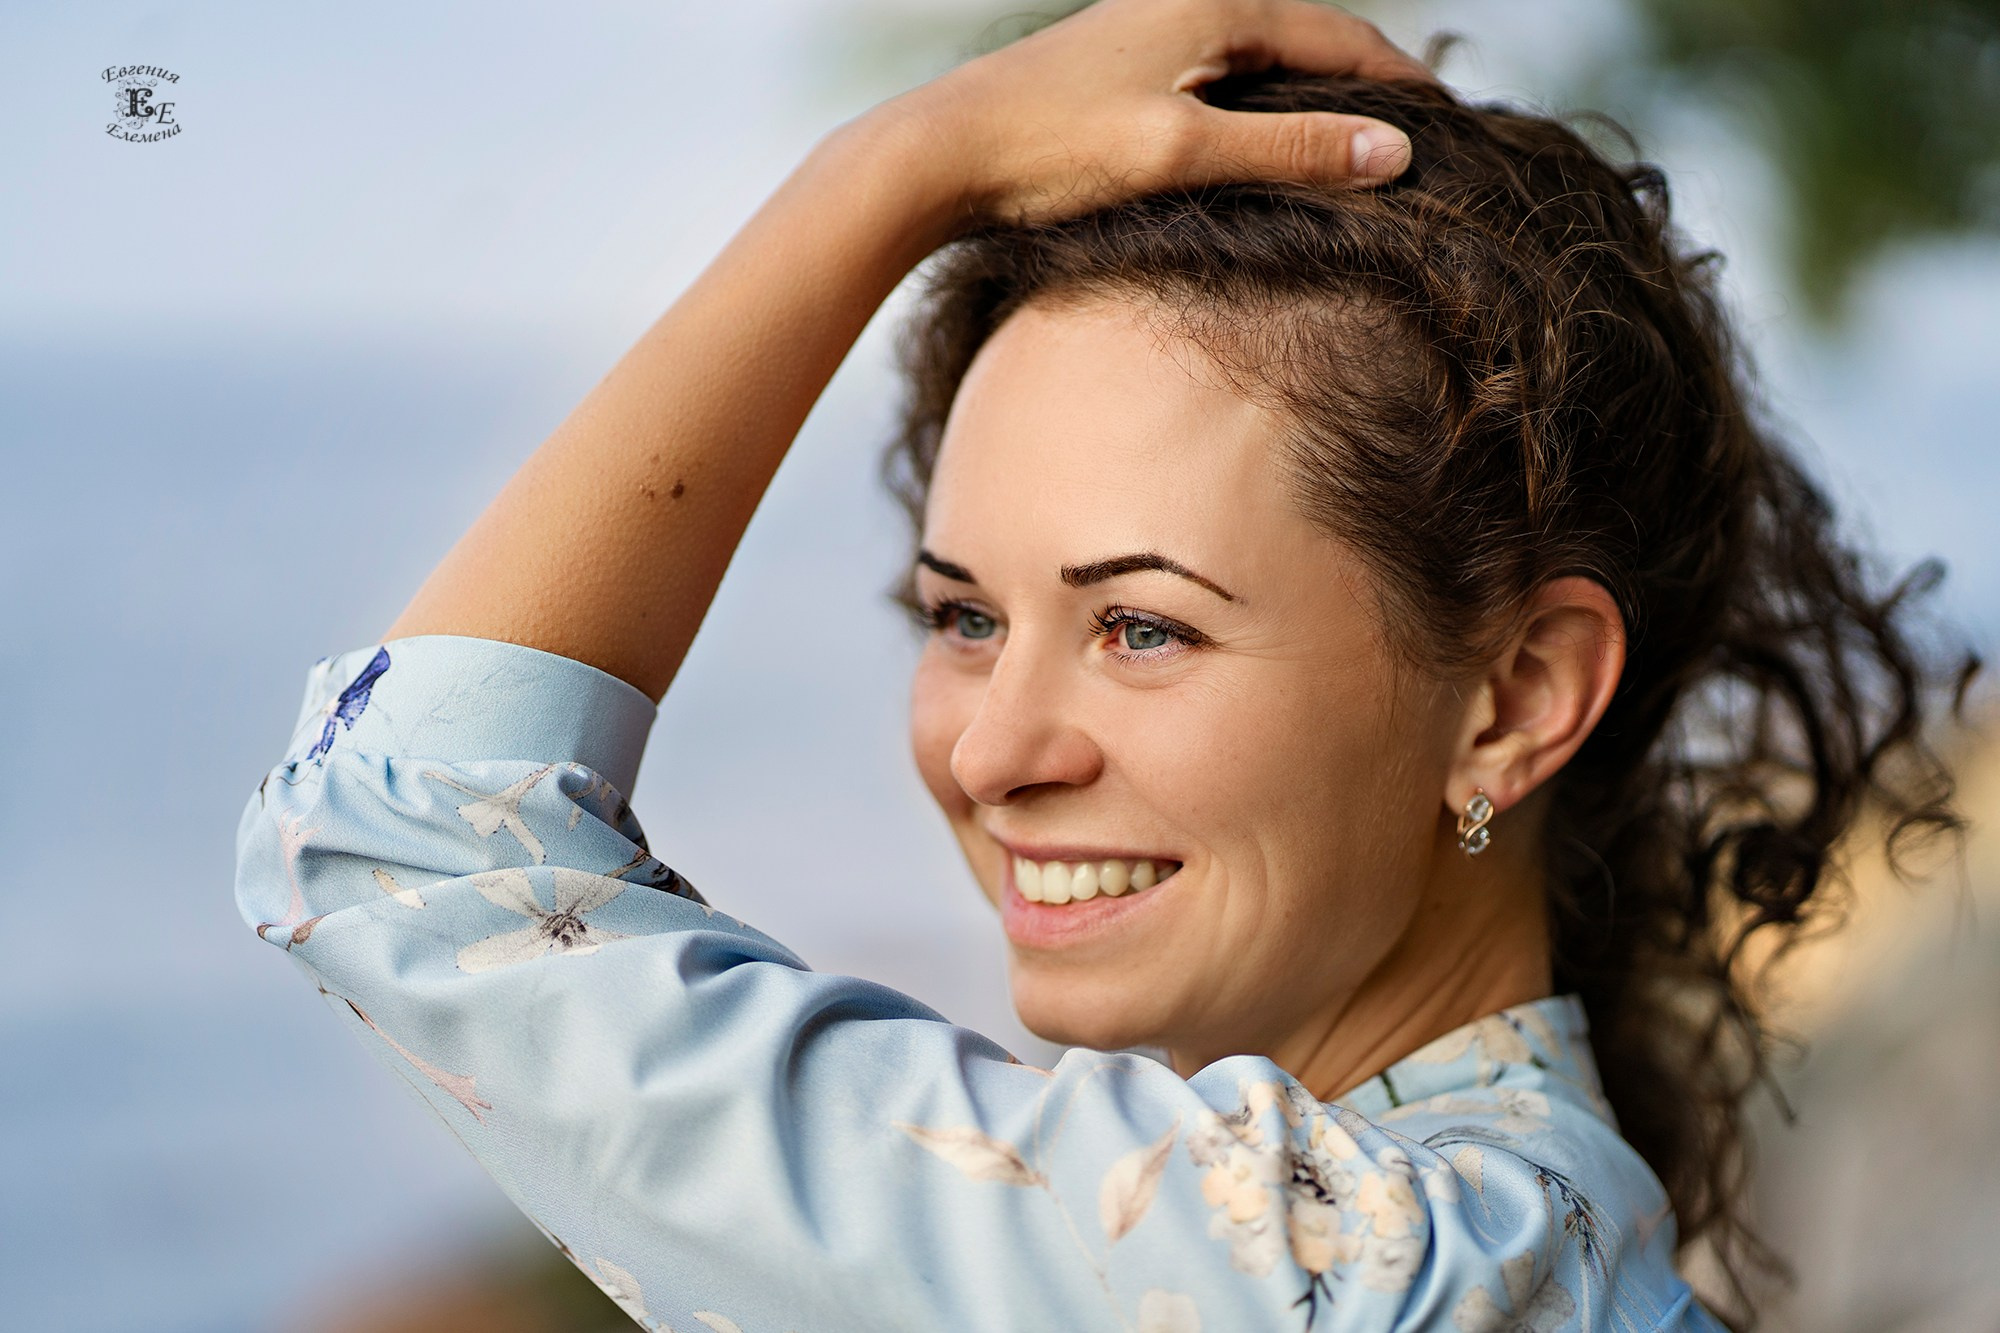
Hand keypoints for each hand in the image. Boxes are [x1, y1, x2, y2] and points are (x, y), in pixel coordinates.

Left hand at [885, 0, 1429, 229]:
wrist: (942, 152)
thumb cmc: (1053, 149)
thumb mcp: (1183, 152)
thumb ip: (1289, 152)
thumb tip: (1393, 150)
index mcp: (1213, 3)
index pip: (1339, 38)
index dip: (1396, 82)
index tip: (1448, 122)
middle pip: (1305, 37)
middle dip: (1362, 80)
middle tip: (1414, 130)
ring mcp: (1150, 26)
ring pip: (1261, 54)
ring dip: (1311, 92)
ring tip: (1354, 138)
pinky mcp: (1122, 61)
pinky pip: (1220, 70)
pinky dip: (1262, 101)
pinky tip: (1265, 138)